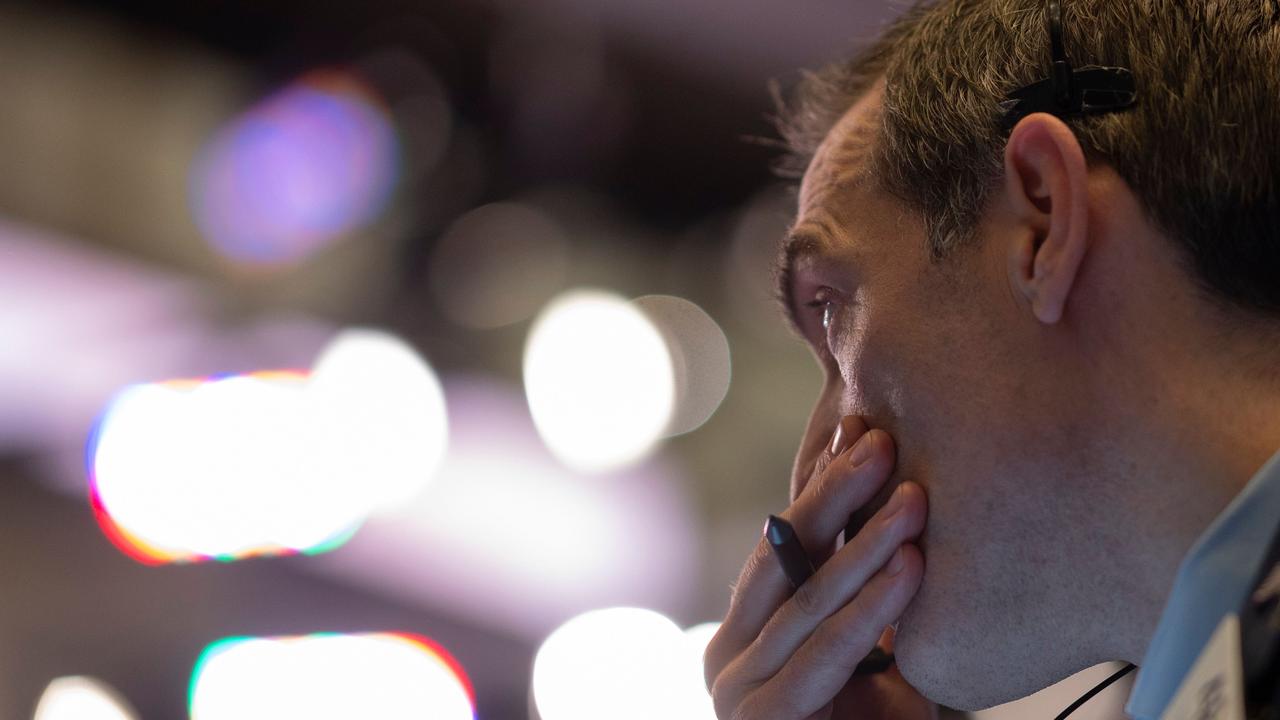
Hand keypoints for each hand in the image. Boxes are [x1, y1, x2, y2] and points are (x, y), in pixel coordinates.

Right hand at [703, 416, 934, 719]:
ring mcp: (735, 690)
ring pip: (806, 603)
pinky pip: (823, 655)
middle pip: (782, 558)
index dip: (821, 486)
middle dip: (834, 496)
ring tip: (913, 498)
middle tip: (881, 440)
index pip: (784, 544)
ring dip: (864, 545)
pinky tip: (910, 569)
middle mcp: (728, 653)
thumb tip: (908, 516)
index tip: (859, 429)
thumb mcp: (870, 659)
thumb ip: (871, 604)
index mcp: (747, 630)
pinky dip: (871, 610)